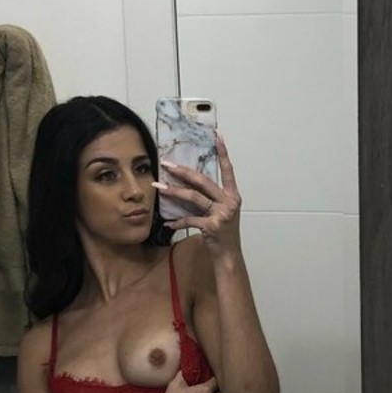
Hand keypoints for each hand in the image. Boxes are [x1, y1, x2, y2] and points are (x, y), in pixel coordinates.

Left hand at [153, 133, 240, 249]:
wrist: (228, 256)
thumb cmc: (223, 233)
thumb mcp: (221, 212)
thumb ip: (210, 199)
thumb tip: (189, 185)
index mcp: (233, 196)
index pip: (228, 170)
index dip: (223, 153)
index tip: (217, 136)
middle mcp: (229, 202)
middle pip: (203, 181)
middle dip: (183, 171)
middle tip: (167, 164)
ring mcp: (221, 214)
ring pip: (194, 197)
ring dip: (174, 192)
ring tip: (159, 187)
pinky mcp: (211, 227)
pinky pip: (190, 220)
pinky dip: (177, 222)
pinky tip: (167, 224)